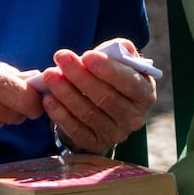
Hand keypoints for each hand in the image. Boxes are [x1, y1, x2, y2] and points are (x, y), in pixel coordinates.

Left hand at [35, 38, 157, 153]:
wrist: (103, 106)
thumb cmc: (112, 77)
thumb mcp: (121, 62)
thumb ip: (120, 51)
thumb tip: (112, 50)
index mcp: (145, 94)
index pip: (130, 83)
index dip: (109, 69)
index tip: (86, 55)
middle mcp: (134, 117)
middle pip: (106, 98)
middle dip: (81, 76)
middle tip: (61, 58)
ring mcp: (116, 134)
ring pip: (88, 113)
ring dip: (66, 93)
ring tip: (50, 75)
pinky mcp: (96, 144)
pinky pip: (76, 131)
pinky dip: (61, 115)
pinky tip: (48, 99)